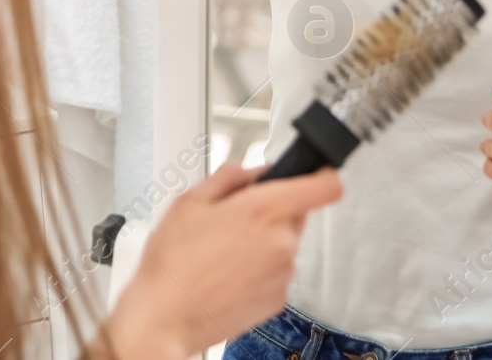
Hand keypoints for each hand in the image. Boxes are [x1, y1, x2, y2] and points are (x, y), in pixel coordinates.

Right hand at [104, 160, 343, 358]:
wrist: (165, 319)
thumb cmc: (173, 264)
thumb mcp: (189, 201)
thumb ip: (230, 176)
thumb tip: (253, 172)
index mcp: (263, 210)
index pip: (325, 187)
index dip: (320, 175)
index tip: (313, 174)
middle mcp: (282, 242)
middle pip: (296, 214)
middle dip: (270, 211)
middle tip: (232, 220)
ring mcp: (283, 274)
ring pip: (283, 244)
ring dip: (262, 242)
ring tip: (222, 252)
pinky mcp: (278, 300)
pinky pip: (276, 272)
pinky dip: (258, 270)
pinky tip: (227, 274)